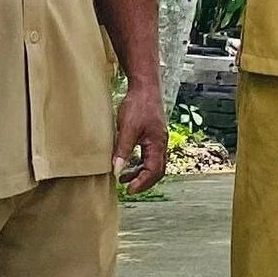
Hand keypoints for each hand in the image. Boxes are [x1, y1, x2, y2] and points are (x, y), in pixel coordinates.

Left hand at [113, 77, 168, 193]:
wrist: (145, 86)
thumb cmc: (138, 105)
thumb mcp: (127, 129)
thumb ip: (123, 151)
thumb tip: (117, 171)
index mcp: (157, 144)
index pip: (154, 171)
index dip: (142, 183)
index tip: (128, 190)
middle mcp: (161, 143)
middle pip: (157, 170)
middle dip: (143, 182)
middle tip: (128, 189)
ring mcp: (158, 139)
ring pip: (154, 163)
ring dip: (140, 173)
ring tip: (123, 178)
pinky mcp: (153, 134)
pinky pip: (150, 155)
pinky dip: (140, 163)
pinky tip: (127, 162)